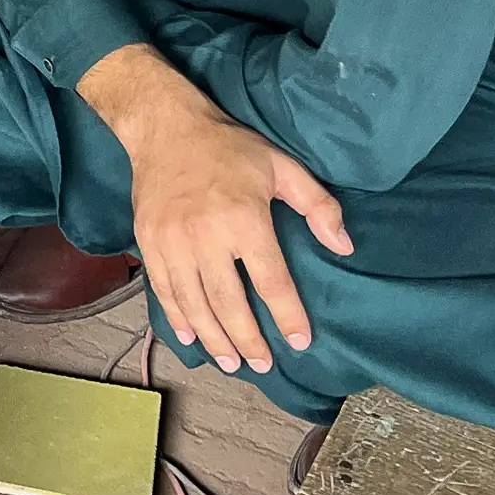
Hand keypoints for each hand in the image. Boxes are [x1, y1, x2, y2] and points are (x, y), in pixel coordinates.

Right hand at [78, 45, 352, 375]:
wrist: (165, 129)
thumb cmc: (229, 148)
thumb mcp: (282, 166)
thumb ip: (318, 206)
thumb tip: (344, 246)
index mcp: (243, 218)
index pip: (270, 281)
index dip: (287, 316)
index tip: (299, 341)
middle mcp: (205, 236)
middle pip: (228, 303)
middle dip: (247, 340)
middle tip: (261, 365)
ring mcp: (172, 242)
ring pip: (194, 303)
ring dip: (213, 338)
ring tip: (231, 362)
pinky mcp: (149, 243)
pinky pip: (164, 290)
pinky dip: (178, 318)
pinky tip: (192, 338)